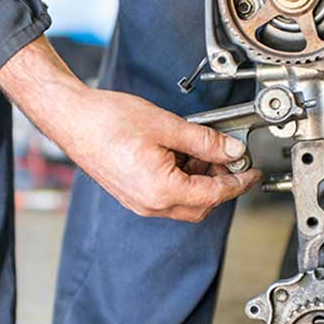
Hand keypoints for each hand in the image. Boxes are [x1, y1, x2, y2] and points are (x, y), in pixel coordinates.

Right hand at [0, 36, 259, 221]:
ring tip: (199, 150)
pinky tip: (180, 155)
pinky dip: (183, 180)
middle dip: (220, 183)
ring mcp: (140, 203)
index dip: (239, 183)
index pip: (215, 194)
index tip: (252, 173)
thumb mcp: (168, 126)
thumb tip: (232, 151)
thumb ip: (205, 142)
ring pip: (186, 203)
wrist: (71, 118)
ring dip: (200, 181)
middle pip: (202, 206)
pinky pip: (168, 196)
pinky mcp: (133, 195)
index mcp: (162, 190)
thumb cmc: (108, 120)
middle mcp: (150, 204)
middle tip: (227, 157)